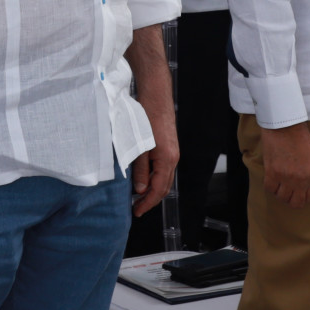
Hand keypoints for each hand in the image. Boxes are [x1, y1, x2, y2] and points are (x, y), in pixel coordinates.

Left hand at [130, 87, 178, 218]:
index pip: (159, 190)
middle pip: (164, 186)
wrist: (155, 96)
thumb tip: (140, 189)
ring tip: (138, 197)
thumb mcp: (138, 147)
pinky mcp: (169, 146)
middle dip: (150, 199)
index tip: (137, 212)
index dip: (148, 203)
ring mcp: (173, 152)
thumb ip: (140, 170)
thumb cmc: (146, 118)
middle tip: (136, 208)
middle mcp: (173, 158)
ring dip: (152, 189)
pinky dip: (154, 178)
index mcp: (167, 160)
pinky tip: (144, 178)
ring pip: (164, 178)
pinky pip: (163, 168)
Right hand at [259, 123, 309, 206]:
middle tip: (288, 192)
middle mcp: (302, 180)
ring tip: (279, 185)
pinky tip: (272, 179)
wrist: (285, 125)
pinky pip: (270, 189)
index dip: (304, 197)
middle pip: (296, 203)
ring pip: (282, 198)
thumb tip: (304, 186)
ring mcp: (287, 178)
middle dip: (293, 199)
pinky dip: (271, 187)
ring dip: (280, 193)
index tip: (299, 193)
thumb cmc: (300, 138)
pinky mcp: (272, 173)